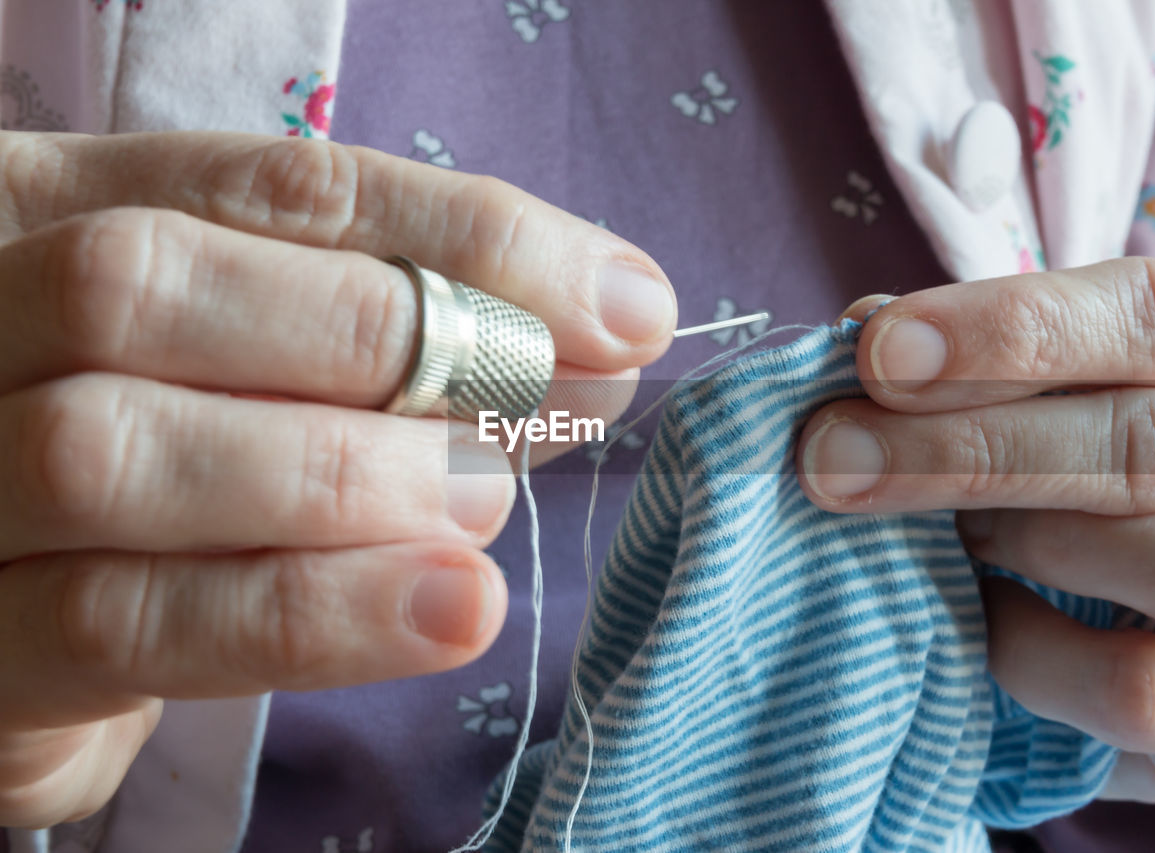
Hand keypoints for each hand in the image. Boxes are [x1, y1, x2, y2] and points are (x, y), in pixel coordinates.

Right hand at [0, 130, 676, 827]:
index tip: (621, 303)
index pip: (272, 187)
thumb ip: (403, 341)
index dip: (461, 236)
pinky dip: (307, 611)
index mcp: (51, 211)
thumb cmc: (181, 465)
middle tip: (545, 402)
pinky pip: (120, 623)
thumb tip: (600, 337)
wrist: (24, 618)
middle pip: (146, 281)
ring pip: (113, 451)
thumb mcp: (275, 368)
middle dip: (383, 336)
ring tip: (485, 501)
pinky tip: (446, 608)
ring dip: (344, 475)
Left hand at [798, 258, 1154, 802]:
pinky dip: (1038, 661)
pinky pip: (1149, 698)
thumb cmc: (1124, 452)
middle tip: (829, 456)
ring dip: (1020, 544)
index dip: (1010, 329)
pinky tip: (984, 623)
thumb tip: (865, 334)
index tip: (878, 352)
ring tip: (946, 538)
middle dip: (964, 450)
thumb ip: (994, 358)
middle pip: (1150, 446)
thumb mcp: (1085, 379)